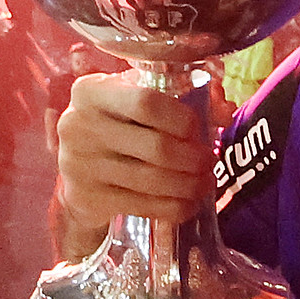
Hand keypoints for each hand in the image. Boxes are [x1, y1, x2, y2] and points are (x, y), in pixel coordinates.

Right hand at [55, 72, 213, 247]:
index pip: (147, 102)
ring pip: (152, 180)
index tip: (197, 129)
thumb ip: (183, 97)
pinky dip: (174, 207)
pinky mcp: (86, 198)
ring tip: (205, 182)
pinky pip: (143, 205)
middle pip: (155, 146)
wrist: (74, 168)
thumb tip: (225, 111)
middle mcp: (79, 126)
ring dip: (189, 185)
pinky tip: (189, 203)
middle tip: (209, 161)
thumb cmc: (115, 125)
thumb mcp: (134, 102)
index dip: (182, 118)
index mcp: (91, 91)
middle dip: (193, 157)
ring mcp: (79, 165)